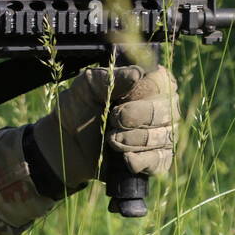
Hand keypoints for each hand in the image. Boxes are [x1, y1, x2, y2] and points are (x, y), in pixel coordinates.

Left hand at [30, 64, 179, 193]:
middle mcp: (162, 107)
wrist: (68, 143)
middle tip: (114, 119)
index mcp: (149, 83)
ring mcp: (163, 134)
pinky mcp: (157, 160)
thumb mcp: (87, 88)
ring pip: (163, 137)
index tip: (121, 98)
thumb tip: (137, 73)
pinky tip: (124, 157)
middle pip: (167, 111)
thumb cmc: (81, 107)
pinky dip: (140, 160)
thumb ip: (110, 78)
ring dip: (133, 139)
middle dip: (137, 116)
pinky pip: (159, 161)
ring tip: (110, 139)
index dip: (144, 91)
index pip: (163, 82)